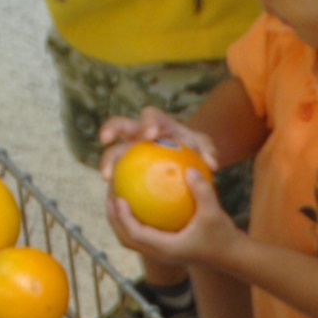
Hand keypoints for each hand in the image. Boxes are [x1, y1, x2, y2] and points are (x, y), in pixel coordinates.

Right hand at [98, 107, 220, 178]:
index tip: (151, 134)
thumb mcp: (204, 148)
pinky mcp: (124, 168)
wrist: (184, 161)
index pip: (150, 116)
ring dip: (107, 162)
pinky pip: (117, 176)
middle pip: (119, 125)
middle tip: (106, 139)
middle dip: (110, 128)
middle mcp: (137, 132)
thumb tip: (212, 165)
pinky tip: (117, 201)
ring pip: (112, 152)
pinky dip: (116, 186)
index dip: (148, 122)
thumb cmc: (194, 151)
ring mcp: (128, 149)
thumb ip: (208, 152)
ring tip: (107, 178)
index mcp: (156, 122)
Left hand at [104, 170, 238, 267]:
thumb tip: (189, 168)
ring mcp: (162, 253)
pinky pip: (144, 235)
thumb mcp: (214, 211)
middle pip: (126, 240)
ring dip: (121, 222)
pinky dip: (136, 221)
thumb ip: (202, 190)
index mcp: (166, 248)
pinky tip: (139, 201)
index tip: (118, 198)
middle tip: (110, 197)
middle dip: (114, 220)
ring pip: (132, 240)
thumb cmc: (223, 236)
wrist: (231, 256)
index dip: (123, 218)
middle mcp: (160, 253)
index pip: (136, 234)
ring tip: (118, 199)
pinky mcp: (166, 248)